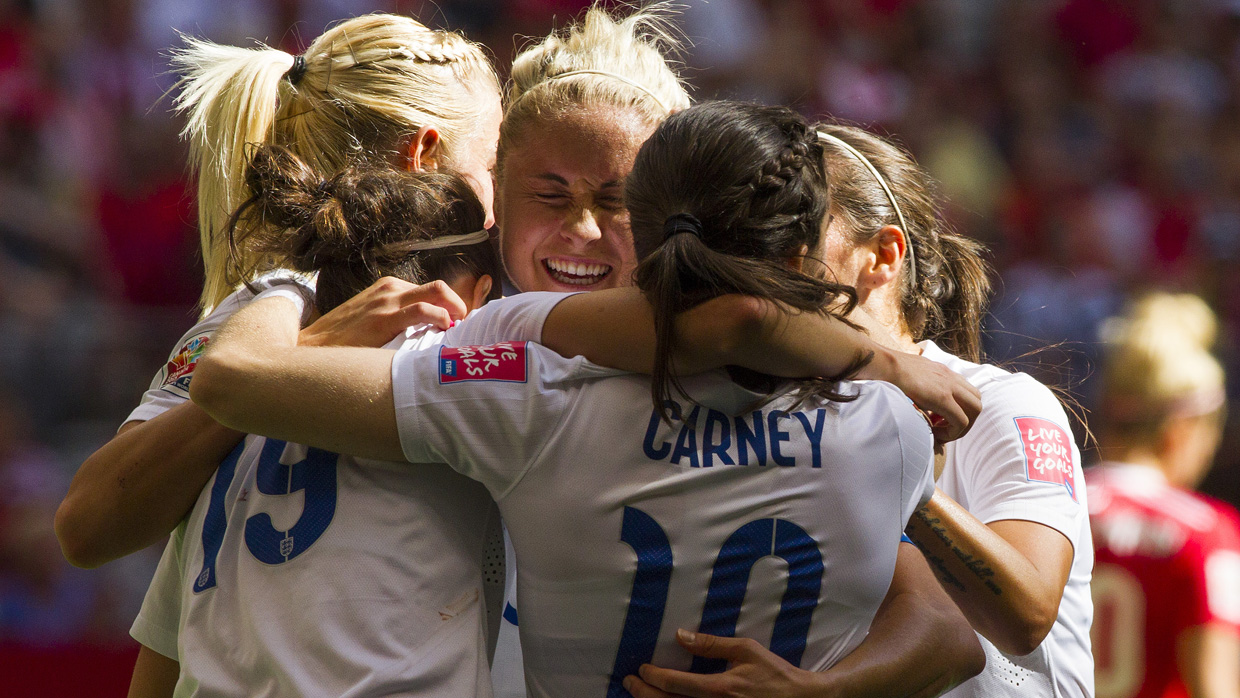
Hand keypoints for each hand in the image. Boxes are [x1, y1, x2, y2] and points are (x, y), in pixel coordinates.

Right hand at [298, 277, 466, 347]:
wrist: (311, 347)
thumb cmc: (344, 340)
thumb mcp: (374, 320)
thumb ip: (398, 319)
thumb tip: (427, 332)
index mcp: (389, 288)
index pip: (431, 290)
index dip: (451, 305)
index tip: (460, 324)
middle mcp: (390, 289)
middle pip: (439, 287)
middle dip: (460, 304)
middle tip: (467, 327)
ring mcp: (386, 301)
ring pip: (436, 292)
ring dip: (456, 310)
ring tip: (459, 330)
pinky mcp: (383, 319)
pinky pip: (422, 311)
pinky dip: (441, 317)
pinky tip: (444, 330)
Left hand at [623, 630, 825, 697]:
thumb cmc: (773, 673)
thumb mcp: (745, 650)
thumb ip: (711, 644)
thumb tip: (680, 635)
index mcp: (722, 688)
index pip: (677, 684)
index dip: (654, 677)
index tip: (641, 669)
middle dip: (644, 694)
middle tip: (629, 682)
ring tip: (638, 694)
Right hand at [861, 349, 980, 443]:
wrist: (880, 362)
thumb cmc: (887, 370)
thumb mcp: (910, 376)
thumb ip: (920, 386)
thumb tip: (917, 401)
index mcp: (943, 373)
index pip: (967, 393)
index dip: (958, 410)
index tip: (937, 420)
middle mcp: (951, 377)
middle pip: (976, 402)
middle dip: (965, 421)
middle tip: (943, 429)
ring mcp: (948, 385)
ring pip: (975, 410)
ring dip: (961, 426)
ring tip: (939, 432)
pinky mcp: (942, 397)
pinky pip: (961, 420)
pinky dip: (952, 431)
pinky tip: (933, 432)